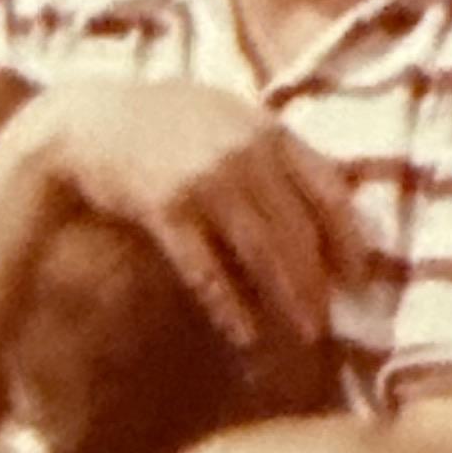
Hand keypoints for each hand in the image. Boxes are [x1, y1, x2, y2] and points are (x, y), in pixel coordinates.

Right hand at [12, 79, 364, 349]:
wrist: (90, 121)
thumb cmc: (167, 122)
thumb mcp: (230, 118)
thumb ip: (275, 151)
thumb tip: (330, 195)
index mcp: (269, 131)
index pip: (330, 189)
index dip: (350, 238)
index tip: (361, 276)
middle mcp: (245, 154)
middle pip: (299, 229)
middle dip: (320, 282)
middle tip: (332, 321)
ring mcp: (206, 181)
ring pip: (263, 252)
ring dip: (288, 298)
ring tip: (305, 334)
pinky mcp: (166, 210)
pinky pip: (208, 268)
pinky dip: (229, 305)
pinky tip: (244, 332)